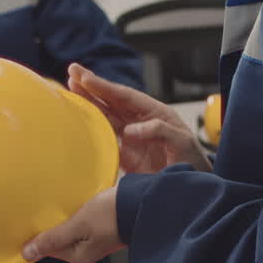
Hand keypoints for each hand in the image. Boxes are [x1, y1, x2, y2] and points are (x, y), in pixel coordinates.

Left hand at [22, 187, 121, 262]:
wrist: (141, 203)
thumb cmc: (109, 214)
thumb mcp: (78, 225)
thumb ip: (53, 239)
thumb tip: (26, 255)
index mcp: (78, 257)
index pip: (48, 249)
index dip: (37, 236)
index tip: (27, 220)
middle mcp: (85, 253)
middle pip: (58, 240)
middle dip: (50, 227)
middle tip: (37, 209)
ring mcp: (94, 241)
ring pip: (69, 231)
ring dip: (61, 220)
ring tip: (50, 205)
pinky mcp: (100, 228)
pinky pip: (79, 224)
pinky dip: (72, 216)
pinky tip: (68, 205)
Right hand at [68, 63, 211, 173]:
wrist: (191, 191)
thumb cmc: (192, 163)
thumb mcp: (182, 142)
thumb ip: (159, 131)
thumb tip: (129, 131)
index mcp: (153, 113)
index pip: (125, 96)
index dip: (105, 87)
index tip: (86, 78)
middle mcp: (140, 121)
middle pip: (111, 100)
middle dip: (92, 86)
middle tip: (71, 71)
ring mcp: (130, 138)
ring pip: (105, 115)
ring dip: (88, 102)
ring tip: (70, 87)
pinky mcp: (124, 155)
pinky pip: (104, 138)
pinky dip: (90, 127)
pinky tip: (77, 118)